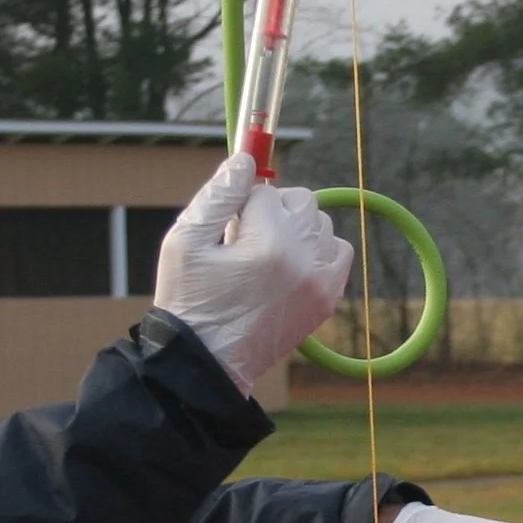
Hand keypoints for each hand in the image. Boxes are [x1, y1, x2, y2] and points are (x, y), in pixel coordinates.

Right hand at [153, 153, 353, 394]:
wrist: (207, 362)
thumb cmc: (189, 301)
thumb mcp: (183, 241)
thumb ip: (216, 194)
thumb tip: (245, 159)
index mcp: (267, 241)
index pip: (263, 190)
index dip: (239, 207)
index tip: (226, 232)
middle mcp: (303, 258)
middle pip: (300, 200)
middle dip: (272, 212)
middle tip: (243, 243)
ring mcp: (320, 280)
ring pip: (321, 222)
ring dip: (296, 229)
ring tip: (264, 258)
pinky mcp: (327, 298)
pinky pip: (339, 251)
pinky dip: (319, 250)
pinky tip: (290, 266)